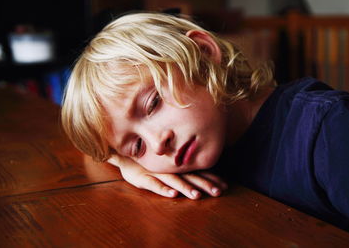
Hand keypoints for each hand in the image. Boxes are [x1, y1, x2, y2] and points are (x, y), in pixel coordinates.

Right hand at [108, 155, 227, 199]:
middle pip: (190, 177)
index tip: (224, 186)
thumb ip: (181, 164)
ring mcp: (157, 172)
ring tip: (196, 195)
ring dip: (185, 188)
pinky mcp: (143, 177)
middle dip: (204, 184)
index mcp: (177, 165)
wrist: (124, 153)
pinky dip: (163, 189)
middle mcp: (170, 168)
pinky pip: (154, 184)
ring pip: (174, 181)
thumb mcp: (166, 161)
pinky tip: (172, 195)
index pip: (197, 172)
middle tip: (218, 192)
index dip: (211, 178)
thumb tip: (202, 166)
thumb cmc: (148, 159)